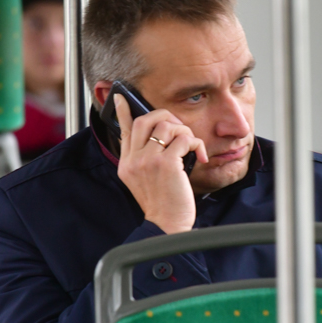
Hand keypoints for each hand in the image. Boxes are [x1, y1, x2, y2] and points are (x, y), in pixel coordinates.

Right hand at [114, 94, 208, 233]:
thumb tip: (158, 139)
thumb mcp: (144, 181)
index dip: (123, 111)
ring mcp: (148, 160)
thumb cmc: (162, 204)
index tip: (120, 97)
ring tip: (191, 146)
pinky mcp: (166, 163)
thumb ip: (145, 159)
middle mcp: (134, 160)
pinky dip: (196, 143)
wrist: (167, 225)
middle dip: (166, 116)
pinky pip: (184, 139)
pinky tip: (200, 156)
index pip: (124, 129)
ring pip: (167, 126)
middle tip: (179, 129)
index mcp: (126, 163)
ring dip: (185, 132)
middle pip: (145, 119)